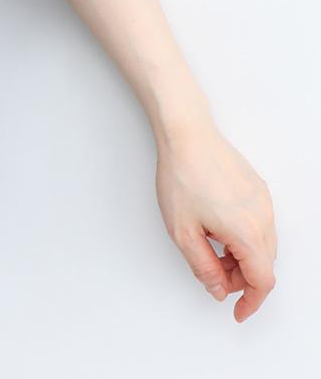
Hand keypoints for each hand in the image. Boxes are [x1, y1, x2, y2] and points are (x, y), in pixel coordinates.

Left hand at [155, 121, 276, 320]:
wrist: (186, 133)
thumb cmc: (182, 175)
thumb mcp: (183, 232)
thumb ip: (203, 267)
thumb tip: (218, 289)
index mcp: (247, 232)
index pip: (262, 281)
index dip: (250, 301)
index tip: (237, 311)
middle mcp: (263, 217)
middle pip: (263, 264)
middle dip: (240, 278)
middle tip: (212, 274)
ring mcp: (263, 201)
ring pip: (263, 244)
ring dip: (242, 257)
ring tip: (209, 245)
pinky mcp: (257, 188)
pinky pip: (259, 223)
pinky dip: (244, 236)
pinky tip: (217, 226)